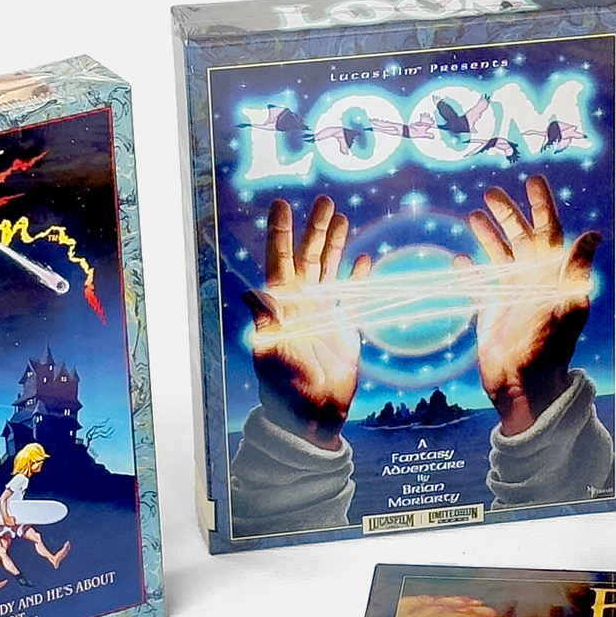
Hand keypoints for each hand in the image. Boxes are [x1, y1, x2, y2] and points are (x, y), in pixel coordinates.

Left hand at [245, 196, 367, 440]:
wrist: (313, 416)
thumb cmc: (286, 389)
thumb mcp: (271, 354)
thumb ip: (266, 322)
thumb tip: (252, 292)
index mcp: (282, 305)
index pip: (279, 260)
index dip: (280, 232)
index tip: (282, 204)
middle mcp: (302, 303)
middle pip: (308, 256)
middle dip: (315, 228)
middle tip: (324, 200)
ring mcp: (323, 313)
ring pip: (330, 269)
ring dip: (335, 243)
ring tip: (342, 217)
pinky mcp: (344, 328)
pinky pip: (352, 295)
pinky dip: (358, 277)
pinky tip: (364, 258)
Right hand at [462, 176, 600, 436]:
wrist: (524, 384)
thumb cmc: (548, 346)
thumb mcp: (566, 303)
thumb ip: (575, 267)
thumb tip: (593, 233)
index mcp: (552, 273)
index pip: (548, 229)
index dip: (542, 204)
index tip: (533, 180)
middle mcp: (532, 278)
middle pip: (519, 236)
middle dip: (507, 212)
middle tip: (492, 191)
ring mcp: (511, 294)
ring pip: (498, 254)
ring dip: (487, 234)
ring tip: (473, 214)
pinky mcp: (491, 311)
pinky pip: (478, 284)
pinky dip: (469, 270)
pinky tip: (459, 257)